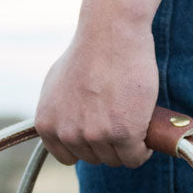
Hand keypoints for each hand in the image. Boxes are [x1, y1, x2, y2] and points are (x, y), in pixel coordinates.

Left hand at [35, 9, 158, 167]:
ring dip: (126, 146)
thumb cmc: (88, 52)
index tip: (99, 133)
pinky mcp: (123, 133)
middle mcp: (67, 133)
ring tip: (132, 122)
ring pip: (115, 159)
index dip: (86, 145)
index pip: (67, 156)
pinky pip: (134, 157)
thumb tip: (62, 128)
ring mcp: (95, 135)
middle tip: (119, 121)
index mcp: (47, 124)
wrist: (111, 32)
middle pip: (94, 158)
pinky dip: (143, 150)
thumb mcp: (56, 85)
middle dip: (108, 144)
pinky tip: (145, 134)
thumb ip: (58, 113)